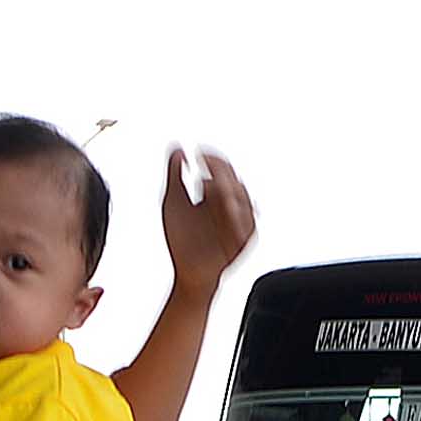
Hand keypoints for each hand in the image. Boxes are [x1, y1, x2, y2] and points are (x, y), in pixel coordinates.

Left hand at [158, 147, 256, 293]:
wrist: (188, 273)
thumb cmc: (180, 240)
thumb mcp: (173, 202)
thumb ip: (174, 173)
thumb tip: (178, 147)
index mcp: (215, 193)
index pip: (220, 167)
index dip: (211, 158)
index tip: (198, 153)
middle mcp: (229, 204)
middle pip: (233, 179)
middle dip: (221, 172)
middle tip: (208, 165)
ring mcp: (239, 221)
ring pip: (242, 198)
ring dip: (229, 190)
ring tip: (214, 185)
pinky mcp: (245, 239)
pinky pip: (248, 223)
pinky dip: (239, 215)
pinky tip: (227, 206)